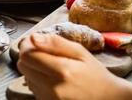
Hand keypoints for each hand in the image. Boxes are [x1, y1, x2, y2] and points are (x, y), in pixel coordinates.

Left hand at [17, 33, 131, 99]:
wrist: (109, 99)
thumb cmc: (96, 75)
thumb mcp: (80, 52)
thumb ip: (55, 43)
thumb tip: (33, 38)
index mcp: (63, 70)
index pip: (27, 54)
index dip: (26, 45)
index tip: (32, 41)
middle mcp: (54, 87)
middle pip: (23, 66)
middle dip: (29, 56)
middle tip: (42, 53)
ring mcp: (50, 99)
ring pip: (26, 77)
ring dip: (33, 69)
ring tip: (51, 68)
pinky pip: (33, 89)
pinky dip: (38, 81)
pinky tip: (52, 79)